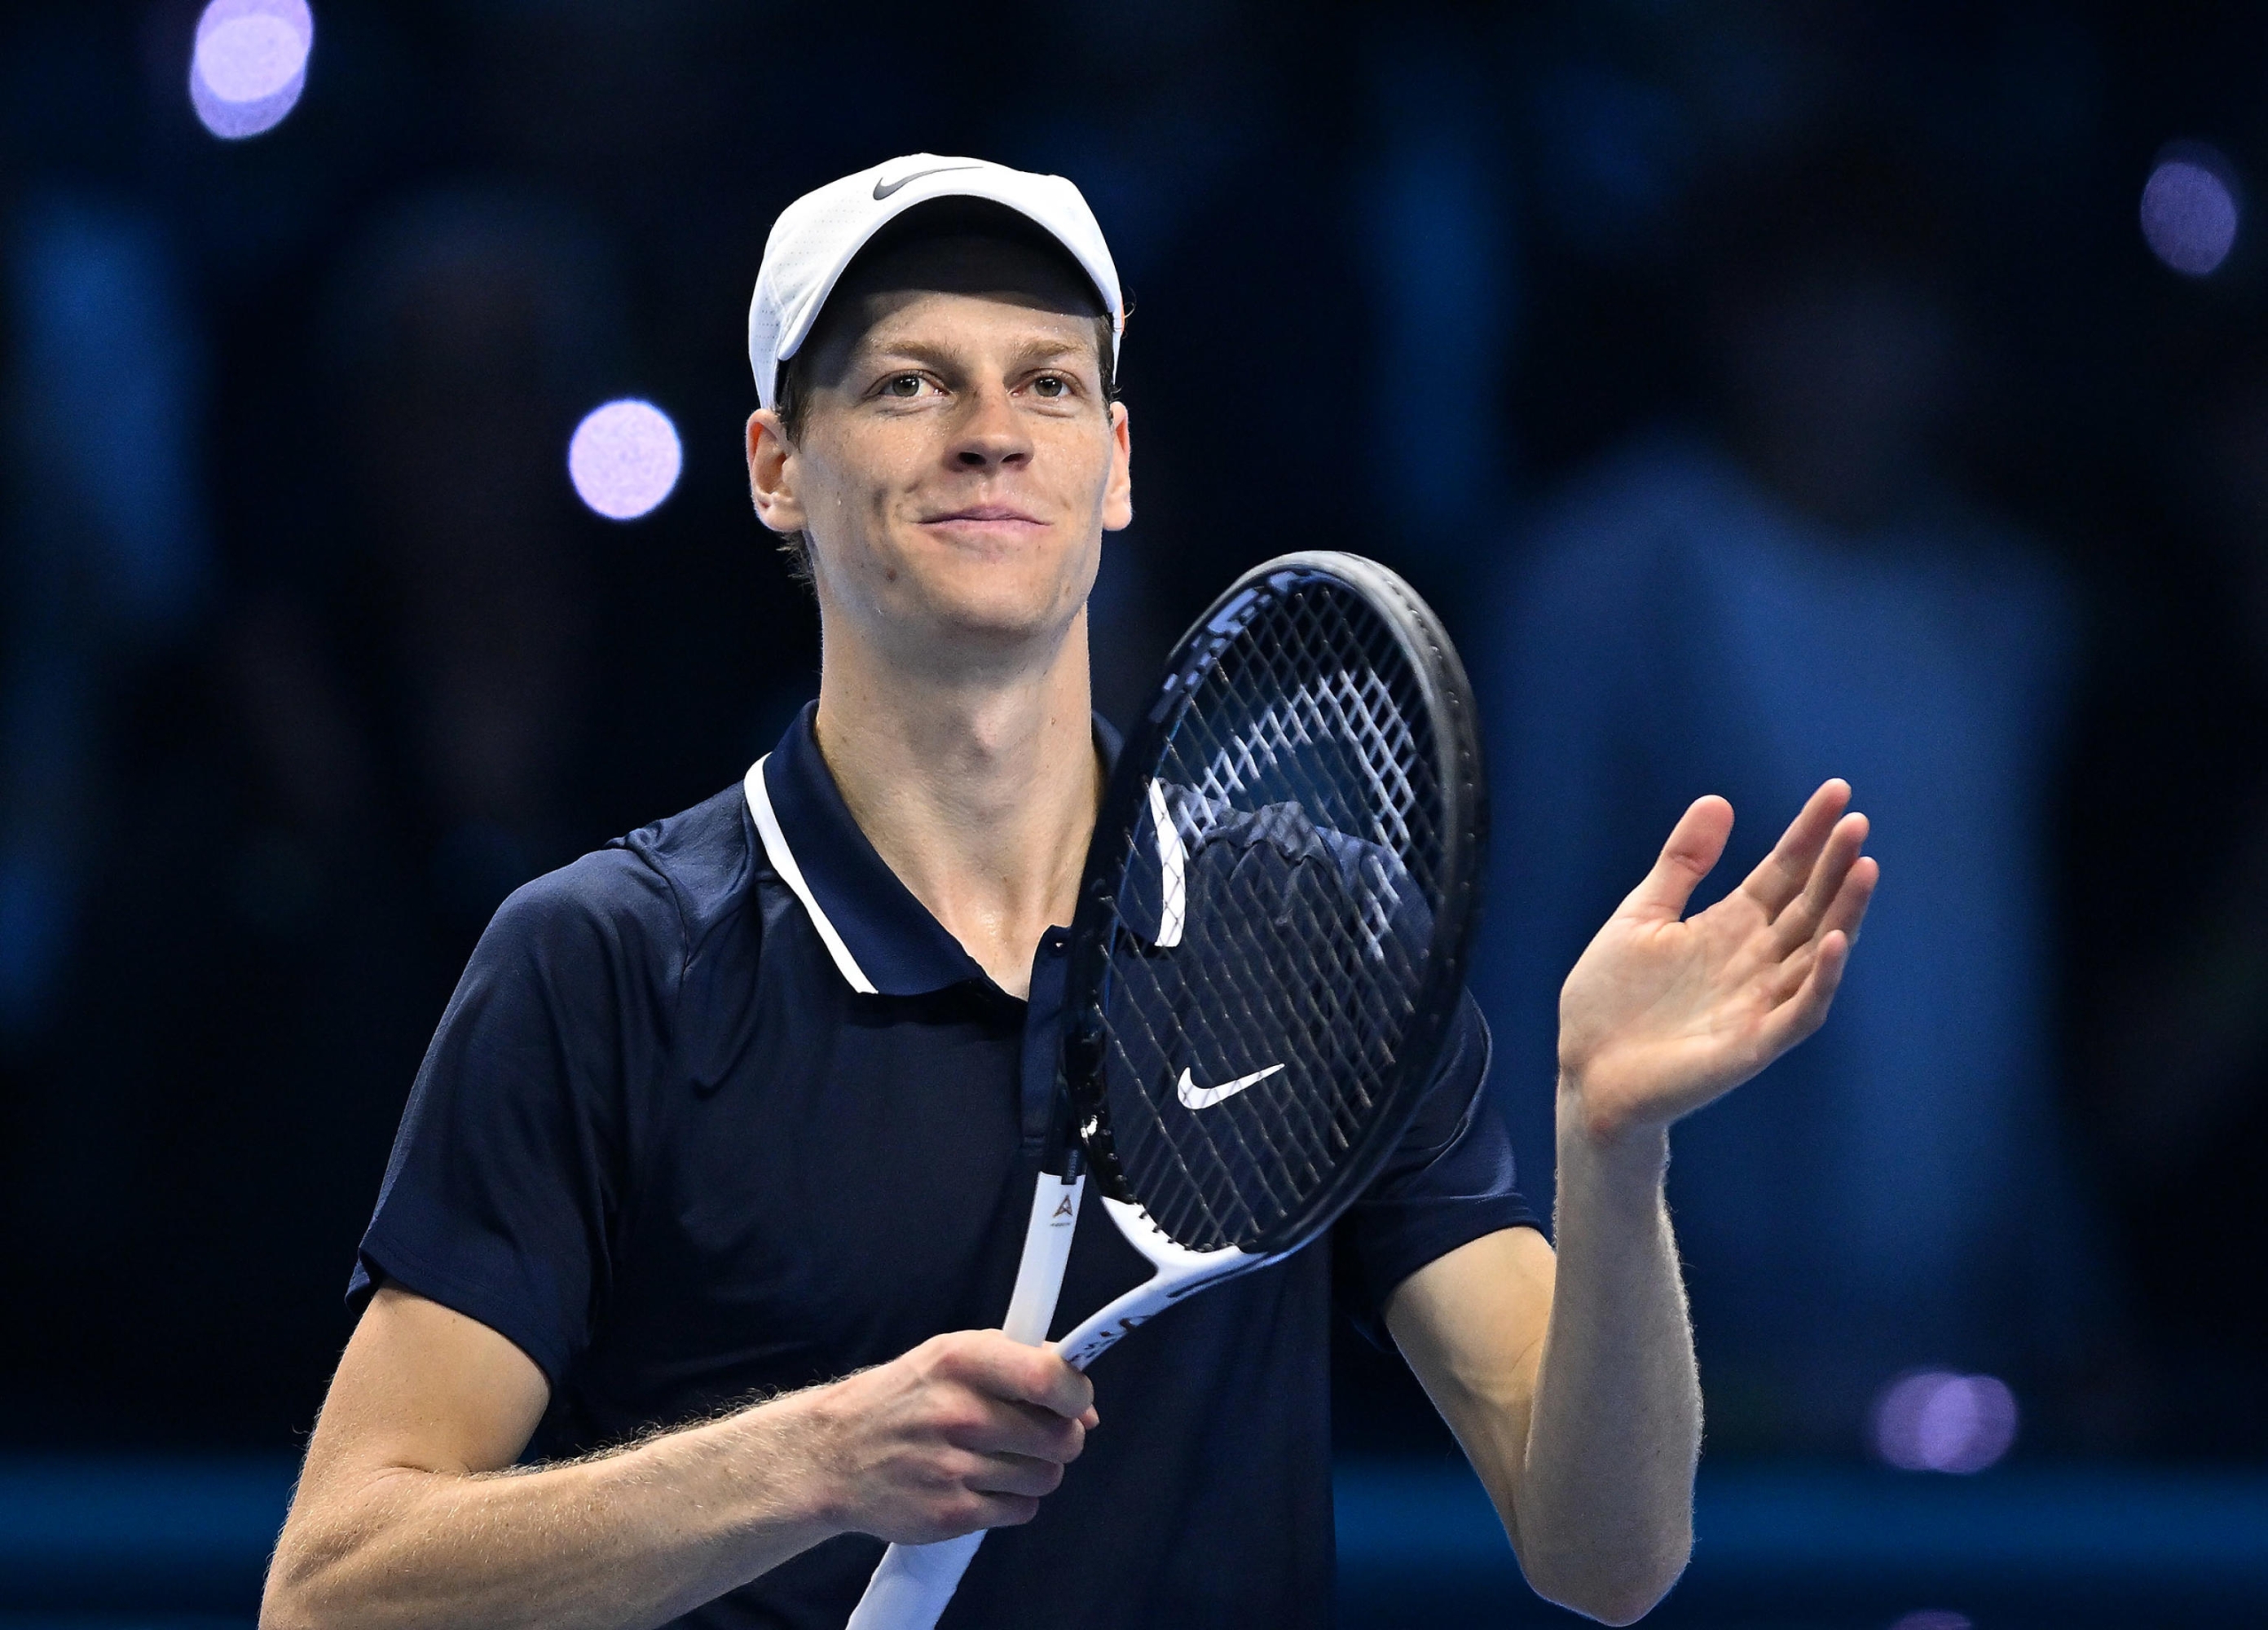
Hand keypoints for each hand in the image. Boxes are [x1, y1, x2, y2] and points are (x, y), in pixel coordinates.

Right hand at [797, 1330, 1097, 1544]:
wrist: (833, 1454)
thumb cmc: (905, 1399)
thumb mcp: (953, 1355)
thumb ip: (1023, 1365)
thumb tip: (1085, 1407)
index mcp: (961, 1360)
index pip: (1050, 1379)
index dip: (1077, 1394)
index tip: (1074, 1401)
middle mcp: (958, 1413)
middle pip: (1061, 1438)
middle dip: (1060, 1437)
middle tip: (1034, 1433)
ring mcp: (952, 1467)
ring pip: (1047, 1477)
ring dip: (1036, 1470)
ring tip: (1002, 1458)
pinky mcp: (949, 1515)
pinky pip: (1021, 1510)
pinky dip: (1012, 1500)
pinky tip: (982, 1483)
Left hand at [1556, 780, 1877, 1144]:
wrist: (1586, 1072)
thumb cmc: (1610, 1001)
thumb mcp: (1641, 916)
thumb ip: (1681, 865)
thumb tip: (1718, 801)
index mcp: (1729, 926)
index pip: (1782, 872)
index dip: (1809, 834)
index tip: (1838, 792)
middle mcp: (1755, 959)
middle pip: (1807, 904)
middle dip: (1834, 864)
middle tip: (1857, 822)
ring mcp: (1759, 1001)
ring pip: (1818, 951)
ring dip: (1844, 912)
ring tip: (1864, 867)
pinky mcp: (1754, 1043)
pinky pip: (1801, 1009)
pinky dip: (1822, 978)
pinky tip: (1836, 941)